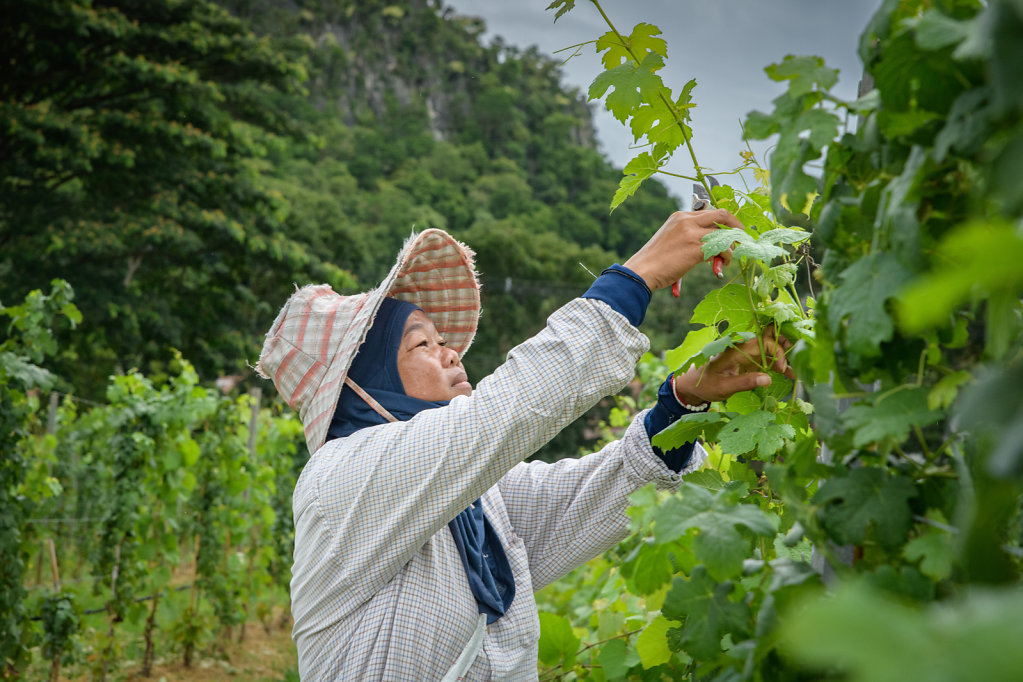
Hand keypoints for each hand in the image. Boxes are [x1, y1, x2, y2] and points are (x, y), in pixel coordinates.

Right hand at [623, 210, 742, 290]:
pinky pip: (722, 249)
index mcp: (679, 216)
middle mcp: (686, 220)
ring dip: (730, 248)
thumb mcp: (670, 240)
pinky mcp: (695, 248)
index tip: (730, 232)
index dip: (724, 222)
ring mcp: (691, 233)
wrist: (641, 271)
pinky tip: (719, 267)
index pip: (710, 212)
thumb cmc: (655, 262)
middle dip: (735, 227)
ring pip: (724, 234)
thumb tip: (712, 248)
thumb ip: (689, 237)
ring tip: (726, 260)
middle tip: (741, 239)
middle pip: (722, 215)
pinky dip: (726, 258)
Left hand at [673, 326, 794, 404]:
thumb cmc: (706, 384)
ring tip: (796, 369)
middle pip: (770, 338)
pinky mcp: (749, 361)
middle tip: (798, 357)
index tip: (781, 369)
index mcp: (737, 348)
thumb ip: (745, 382)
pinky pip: (768, 359)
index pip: (764, 342)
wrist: (693, 385)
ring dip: (785, 356)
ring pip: (772, 347)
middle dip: (786, 345)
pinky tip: (790, 374)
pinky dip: (779, 365)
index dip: (777, 353)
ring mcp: (747, 353)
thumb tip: (768, 379)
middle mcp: (744, 347)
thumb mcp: (724, 387)